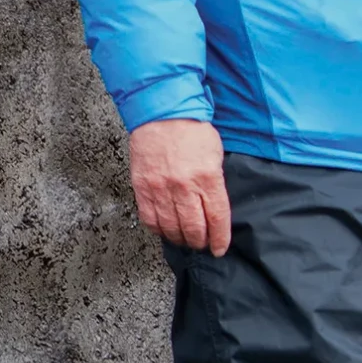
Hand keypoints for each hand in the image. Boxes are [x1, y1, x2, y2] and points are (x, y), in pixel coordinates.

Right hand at [128, 119, 231, 254]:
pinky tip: (165, 230)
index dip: (219, 239)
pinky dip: (158, 229)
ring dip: (180, 239)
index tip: (219, 249)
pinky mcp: (142, 188)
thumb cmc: (191, 130)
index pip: (217, 218)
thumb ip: (215, 182)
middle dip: (200, 242)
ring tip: (184, 240)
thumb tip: (214, 206)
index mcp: (207, 177)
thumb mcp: (215, 154)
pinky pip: (150, 219)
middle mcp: (184, 187)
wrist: (162, 113)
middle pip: (194, 228)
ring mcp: (161, 189)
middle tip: (201, 245)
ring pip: (171, 228)